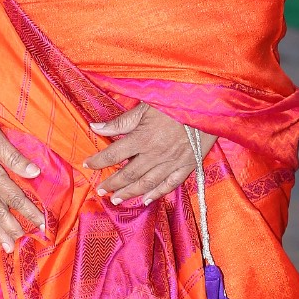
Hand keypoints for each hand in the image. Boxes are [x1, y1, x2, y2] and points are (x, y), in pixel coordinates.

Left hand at [83, 103, 215, 205]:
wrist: (210, 104)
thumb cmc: (176, 99)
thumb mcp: (146, 106)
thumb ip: (121, 121)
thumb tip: (95, 127)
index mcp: (143, 138)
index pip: (114, 154)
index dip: (99, 161)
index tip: (87, 165)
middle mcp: (155, 154)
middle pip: (128, 174)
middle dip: (112, 183)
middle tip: (100, 191)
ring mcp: (172, 162)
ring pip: (147, 183)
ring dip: (130, 193)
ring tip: (116, 199)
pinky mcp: (188, 165)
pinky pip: (170, 184)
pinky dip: (157, 193)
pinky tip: (146, 199)